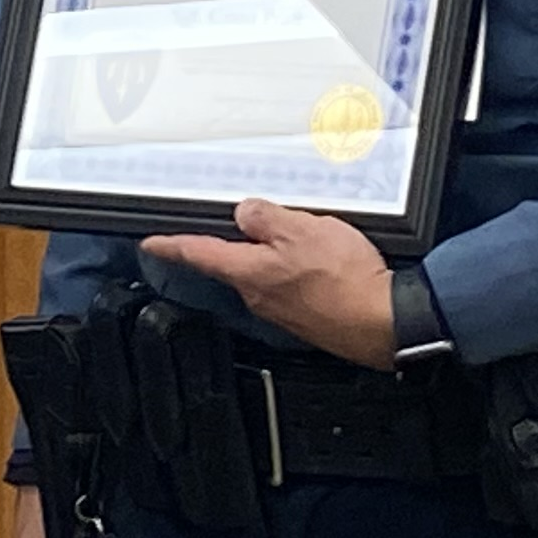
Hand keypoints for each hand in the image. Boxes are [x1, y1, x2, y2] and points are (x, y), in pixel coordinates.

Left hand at [140, 198, 395, 369]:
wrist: (385, 324)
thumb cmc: (346, 281)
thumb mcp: (302, 230)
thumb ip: (267, 218)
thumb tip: (245, 213)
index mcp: (247, 272)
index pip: (197, 253)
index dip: (171, 245)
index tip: (152, 243)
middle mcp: (257, 296)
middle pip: (236, 261)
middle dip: (245, 241)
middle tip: (264, 223)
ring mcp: (281, 310)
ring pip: (267, 273)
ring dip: (279, 255)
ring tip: (310, 241)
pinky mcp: (306, 317)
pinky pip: (293, 286)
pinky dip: (302, 271)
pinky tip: (325, 264)